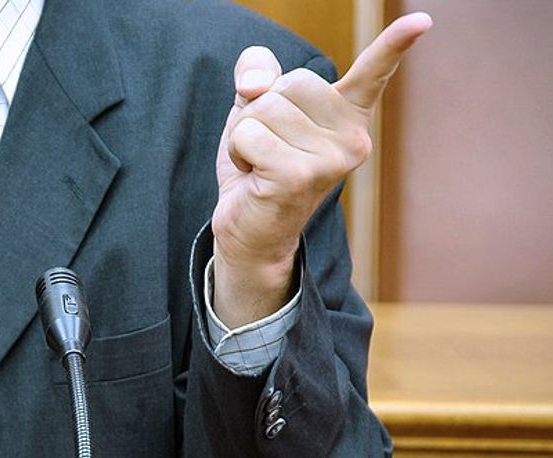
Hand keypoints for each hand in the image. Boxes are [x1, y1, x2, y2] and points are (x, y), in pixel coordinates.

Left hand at [211, 13, 432, 327]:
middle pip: (289, 82)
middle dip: (261, 110)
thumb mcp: (253, 110)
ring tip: (260, 165)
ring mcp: (332, 158)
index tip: (423, 20)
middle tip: (267, 150)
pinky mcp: (302, 175)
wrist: (249, 231)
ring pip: (264, 107)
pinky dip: (239, 152)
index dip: (394, 44)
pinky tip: (254, 178)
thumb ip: (256, 75)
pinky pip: (249, 135)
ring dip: (245, 134)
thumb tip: (255, 83)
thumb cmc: (256, 168)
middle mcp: (353, 137)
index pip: (373, 73)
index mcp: (347, 117)